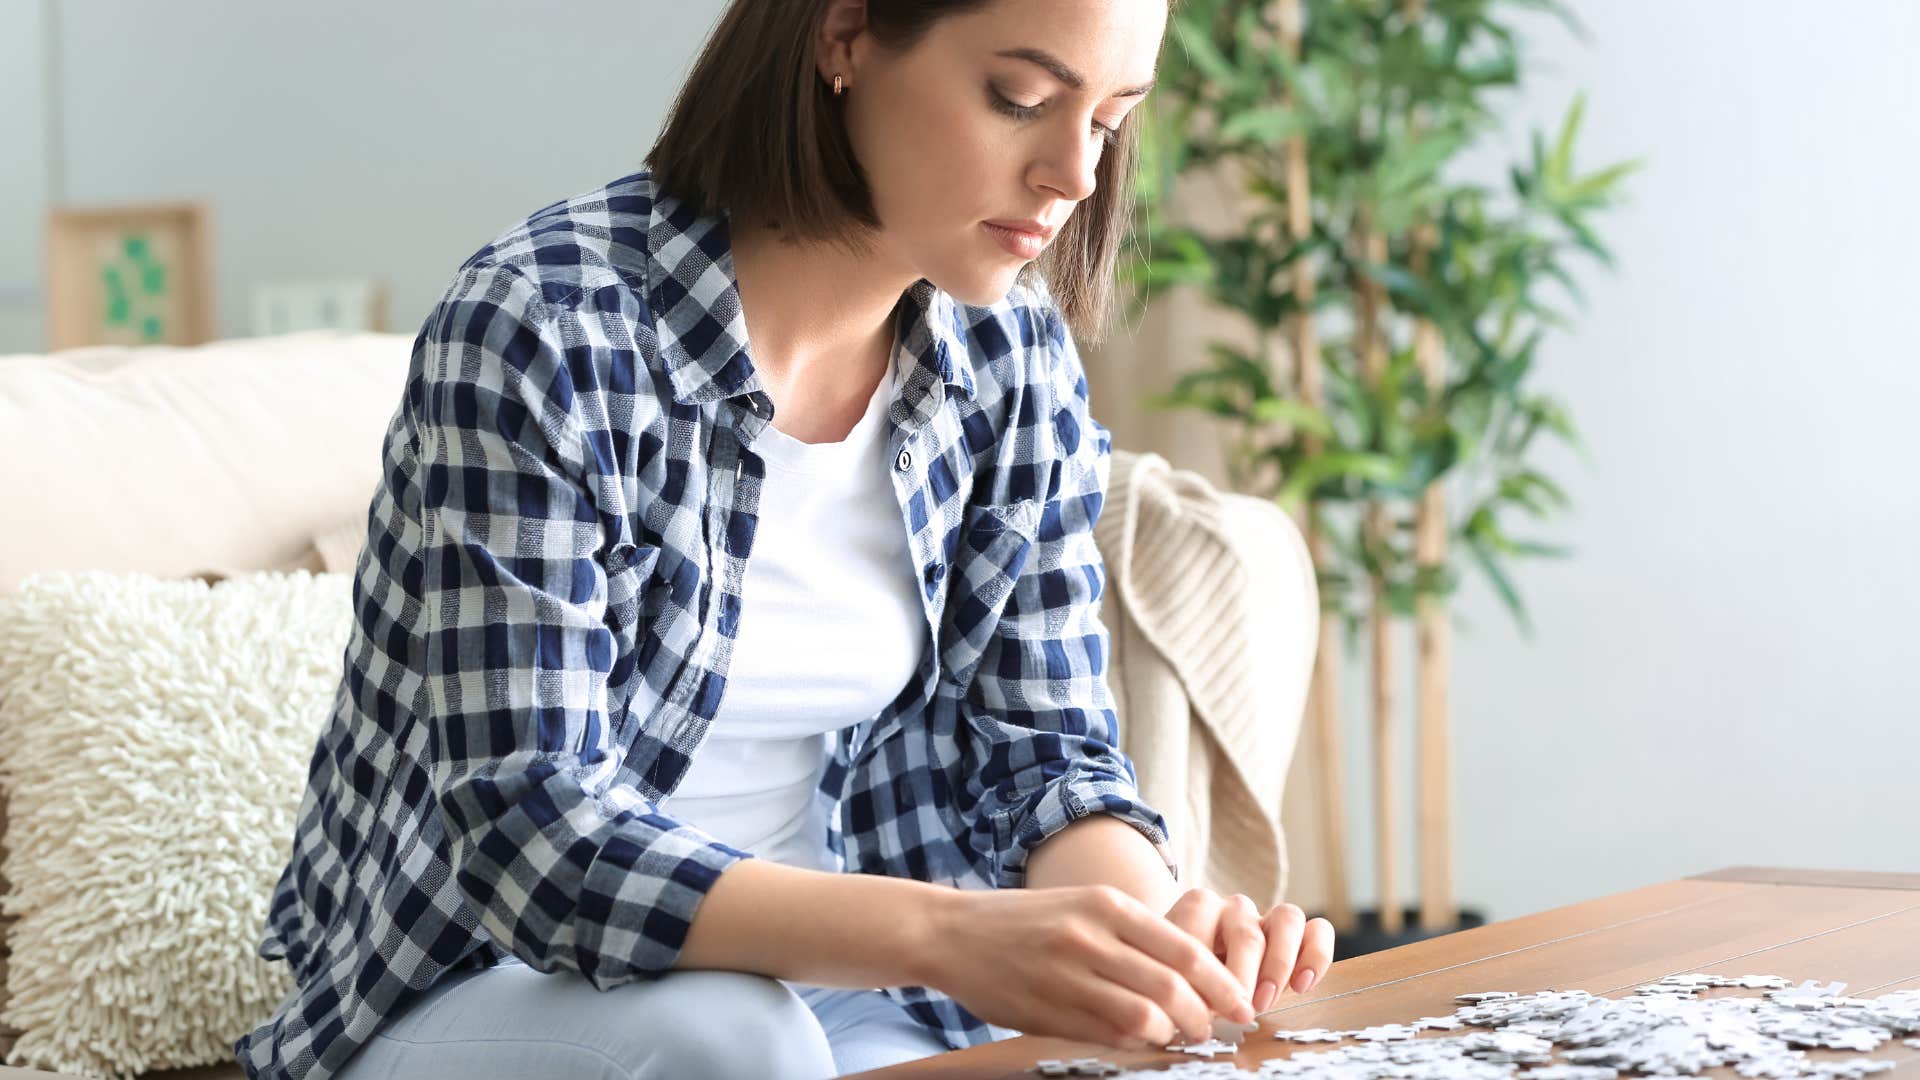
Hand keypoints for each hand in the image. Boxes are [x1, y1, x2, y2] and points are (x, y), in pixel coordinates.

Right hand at [921, 884, 1257, 1050]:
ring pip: (1142, 1018)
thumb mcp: (1084, 905)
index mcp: (1107, 904)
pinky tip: (1136, 1041)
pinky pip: (1105, 1036)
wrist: (952, 932)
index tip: (1240, 1005)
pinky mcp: (1044, 1009)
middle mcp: (1090, 937)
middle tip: (1210, 1029)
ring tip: (1174, 1036)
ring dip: (1168, 1035)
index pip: (1185, 950)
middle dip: (1202, 1018)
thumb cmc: (1028, 920)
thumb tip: (1195, 974)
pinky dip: (1131, 1044)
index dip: (1222, 985)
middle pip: (1171, 989)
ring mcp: (1065, 975)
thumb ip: (1134, 934)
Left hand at [1160, 889, 1335, 1012]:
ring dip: (1279, 966)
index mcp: (1199, 907)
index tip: (1194, 1004)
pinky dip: (1316, 956)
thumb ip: (1181, 982)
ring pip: (1289, 919)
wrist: (1199, 970)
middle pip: (1247, 934)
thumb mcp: (1174, 976)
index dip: (1197, 968)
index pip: (1199, 922)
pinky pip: (1319, 930)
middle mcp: (1235, 906)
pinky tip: (1301, 985)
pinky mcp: (1300, 933)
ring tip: (1265, 1001)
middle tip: (1235, 1013)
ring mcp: (1269, 916)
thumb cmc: (1186, 976)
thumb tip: (1190, 1009)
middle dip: (1243, 979)